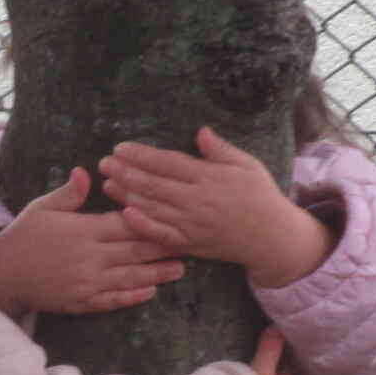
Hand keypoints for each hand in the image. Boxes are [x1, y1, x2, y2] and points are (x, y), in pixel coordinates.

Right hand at [0, 167, 184, 317]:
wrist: (3, 273)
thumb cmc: (25, 234)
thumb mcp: (43, 207)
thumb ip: (69, 193)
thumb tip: (86, 171)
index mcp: (83, 231)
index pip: (124, 224)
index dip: (149, 220)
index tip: (173, 215)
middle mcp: (89, 257)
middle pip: (134, 251)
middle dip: (163, 247)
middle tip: (191, 243)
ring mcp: (86, 282)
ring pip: (129, 278)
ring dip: (156, 274)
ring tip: (181, 270)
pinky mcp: (81, 301)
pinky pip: (112, 300)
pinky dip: (133, 297)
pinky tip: (151, 292)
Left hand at [99, 127, 334, 288]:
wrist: (271, 237)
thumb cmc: (260, 195)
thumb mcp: (248, 165)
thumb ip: (221, 150)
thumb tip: (200, 131)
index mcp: (209, 177)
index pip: (168, 163)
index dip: (142, 155)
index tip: (121, 147)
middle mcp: (198, 200)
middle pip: (155, 184)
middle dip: (126, 173)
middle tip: (104, 164)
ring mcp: (192, 224)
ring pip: (153, 208)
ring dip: (127, 196)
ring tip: (107, 184)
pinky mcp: (191, 243)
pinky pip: (162, 235)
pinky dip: (143, 226)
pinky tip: (125, 215)